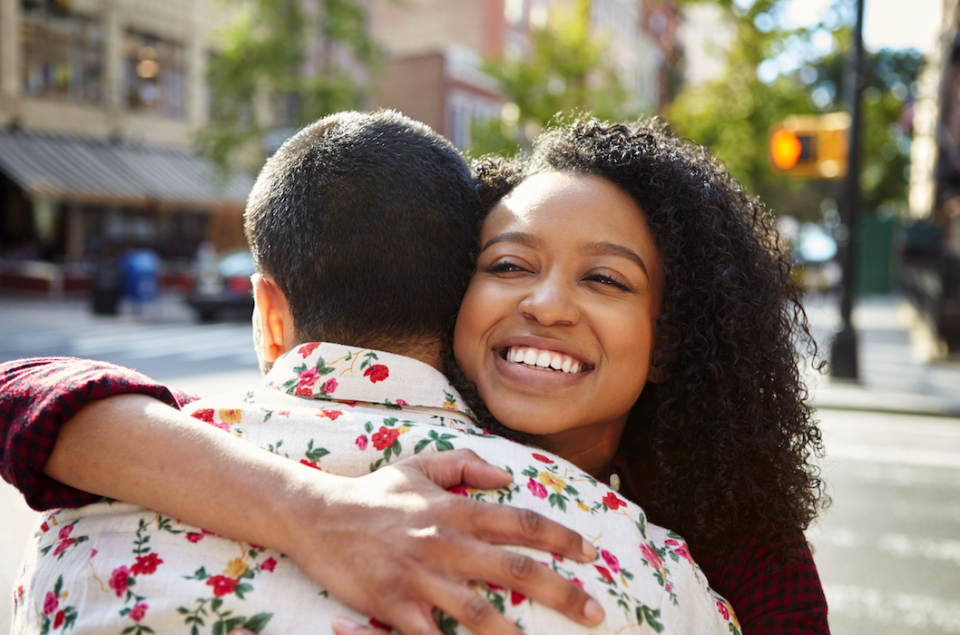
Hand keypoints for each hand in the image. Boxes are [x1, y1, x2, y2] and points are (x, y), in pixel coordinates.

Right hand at [281, 449, 603, 634]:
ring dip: (514, 634)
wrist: (317, 516)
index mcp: (454, 510)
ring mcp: (419, 577)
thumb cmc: (373, 493)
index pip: (519, 522)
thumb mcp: (420, 465)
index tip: (589, 552)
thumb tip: (506, 477)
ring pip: (478, 611)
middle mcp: (444, 543)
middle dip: (561, 592)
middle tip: (595, 611)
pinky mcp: (394, 606)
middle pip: (514, 569)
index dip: (559, 536)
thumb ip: (465, 464)